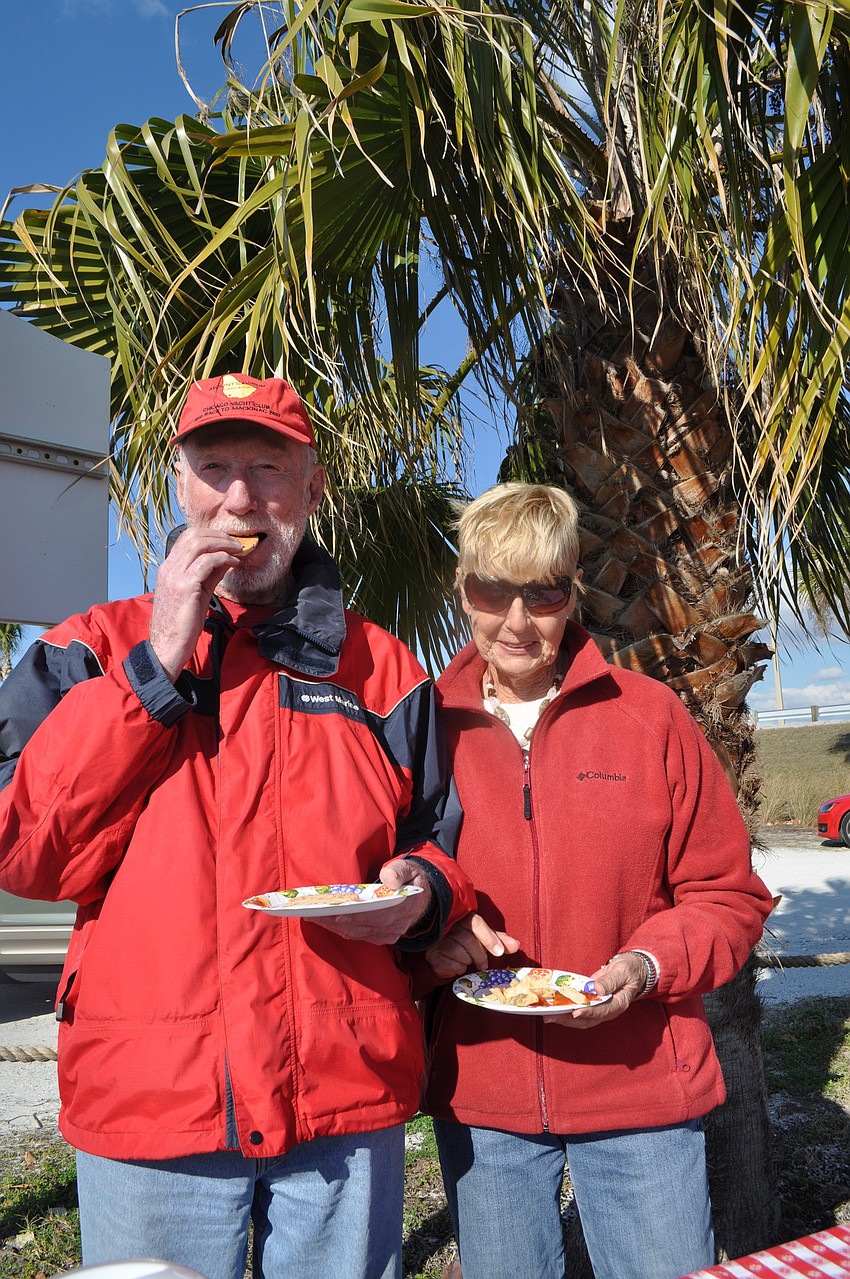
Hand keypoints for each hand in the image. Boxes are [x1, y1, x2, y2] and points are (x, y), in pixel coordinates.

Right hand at [150, 528, 243, 679]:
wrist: (168, 646)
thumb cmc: (182, 624)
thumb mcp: (197, 593)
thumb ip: (209, 575)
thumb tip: (226, 559)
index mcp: (168, 568)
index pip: (187, 538)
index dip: (210, 534)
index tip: (228, 541)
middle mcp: (168, 568)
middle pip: (193, 535)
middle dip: (219, 535)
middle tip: (237, 543)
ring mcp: (174, 576)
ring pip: (199, 544)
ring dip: (223, 544)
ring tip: (238, 550)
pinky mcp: (184, 587)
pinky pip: (206, 562)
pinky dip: (223, 558)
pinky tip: (234, 564)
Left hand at [313, 859, 434, 945]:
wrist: (423, 896)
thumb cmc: (411, 878)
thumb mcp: (410, 868)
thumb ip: (399, 871)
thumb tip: (387, 878)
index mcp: (406, 907)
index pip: (379, 916)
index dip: (358, 917)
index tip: (337, 914)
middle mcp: (397, 925)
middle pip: (363, 927)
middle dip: (336, 921)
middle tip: (313, 914)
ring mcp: (390, 934)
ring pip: (358, 933)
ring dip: (334, 927)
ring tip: (313, 917)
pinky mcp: (382, 937)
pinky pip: (359, 936)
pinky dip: (341, 930)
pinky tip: (326, 922)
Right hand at [425, 912, 520, 979]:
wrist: (444, 954)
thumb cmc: (467, 944)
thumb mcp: (484, 939)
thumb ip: (499, 941)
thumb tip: (516, 945)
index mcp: (464, 918)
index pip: (477, 924)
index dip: (489, 938)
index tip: (499, 953)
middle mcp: (449, 925)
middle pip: (469, 940)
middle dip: (480, 955)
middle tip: (483, 964)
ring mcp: (439, 939)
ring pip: (459, 952)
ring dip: (467, 961)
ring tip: (466, 961)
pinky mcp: (432, 953)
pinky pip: (449, 964)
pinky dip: (457, 968)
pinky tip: (456, 965)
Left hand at [544, 951, 647, 1029]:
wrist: (632, 969)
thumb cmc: (630, 970)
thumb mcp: (623, 971)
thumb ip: (611, 980)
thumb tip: (598, 989)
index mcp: (618, 1004)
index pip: (601, 1012)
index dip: (588, 1013)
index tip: (574, 1012)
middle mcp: (607, 1010)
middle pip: (587, 1020)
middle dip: (568, 1019)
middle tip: (551, 1016)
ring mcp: (598, 1007)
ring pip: (580, 1018)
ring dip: (564, 1017)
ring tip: (548, 1015)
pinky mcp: (591, 1002)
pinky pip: (578, 1008)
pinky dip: (566, 1008)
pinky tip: (553, 1006)